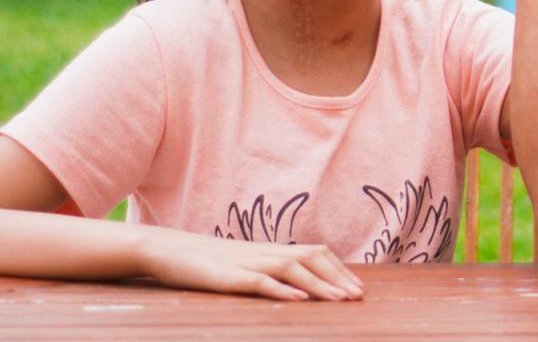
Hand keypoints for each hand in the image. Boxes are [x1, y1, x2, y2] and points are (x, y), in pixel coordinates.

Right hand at [137, 225, 363, 300]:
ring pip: (290, 268)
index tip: (358, 287)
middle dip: (337, 277)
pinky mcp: (225, 276)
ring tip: (339, 299)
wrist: (166, 249)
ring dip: (318, 283)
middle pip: (310, 258)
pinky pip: (257, 281)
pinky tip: (297, 299)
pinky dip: (279, 289)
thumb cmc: (206, 261)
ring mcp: (245, 263)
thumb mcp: (242, 265)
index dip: (338, 269)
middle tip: (359, 296)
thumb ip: (267, 271)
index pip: (314, 253)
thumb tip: (295, 286)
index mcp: (270, 251)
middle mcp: (264, 252)